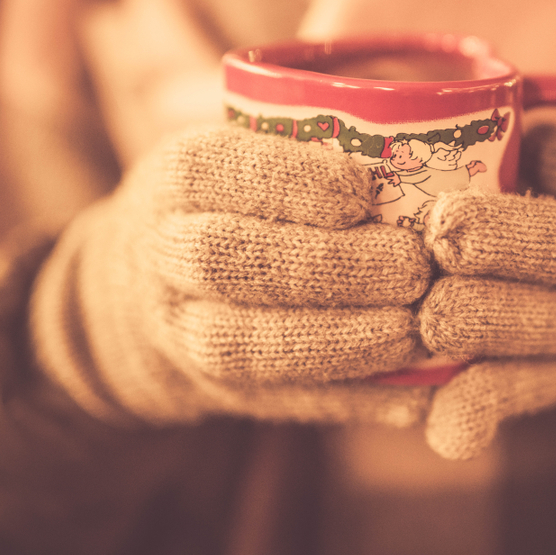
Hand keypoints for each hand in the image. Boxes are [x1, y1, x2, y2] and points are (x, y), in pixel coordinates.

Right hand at [31, 125, 434, 426]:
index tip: (364, 192)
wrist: (132, 300)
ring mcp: (182, 332)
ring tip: (414, 332)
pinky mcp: (218, 392)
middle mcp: (165, 254)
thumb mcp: (236, 160)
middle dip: (328, 266)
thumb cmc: (222, 209)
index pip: (216, 170)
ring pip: (247, 345)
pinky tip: (414, 391)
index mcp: (176, 177)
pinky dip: (353, 400)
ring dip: (338, 341)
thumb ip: (305, 152)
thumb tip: (423, 151)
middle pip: (229, 260)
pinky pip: (284, 403)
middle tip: (412, 266)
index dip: (291, 182)